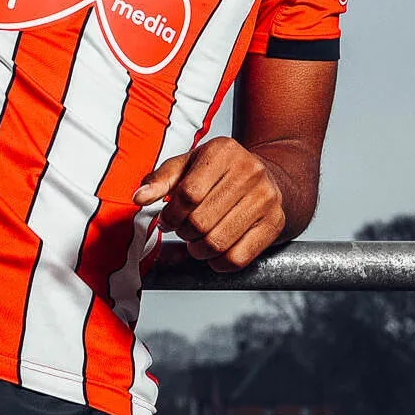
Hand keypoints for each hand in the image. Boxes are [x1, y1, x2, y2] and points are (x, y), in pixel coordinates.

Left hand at [133, 137, 285, 271]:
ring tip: (196, 242)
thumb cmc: (220, 172)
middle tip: (183, 231)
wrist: (269, 176)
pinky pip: (239, 257)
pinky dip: (219, 263)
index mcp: (223, 151)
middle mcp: (250, 171)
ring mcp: (266, 198)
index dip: (171, 214)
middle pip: (201, 221)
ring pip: (218, 242)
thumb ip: (162, 179)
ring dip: (198, 250)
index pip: (188, 194)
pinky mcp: (275, 222)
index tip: (166, 220)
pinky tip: (214, 253)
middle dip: (184, 233)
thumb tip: (139, 197)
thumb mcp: (189, 164)